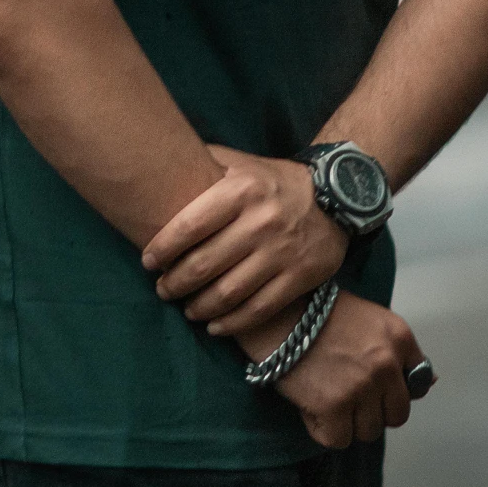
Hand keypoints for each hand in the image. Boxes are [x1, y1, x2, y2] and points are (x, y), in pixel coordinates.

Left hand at [141, 145, 347, 335]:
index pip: (189, 225)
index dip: (161, 249)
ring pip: (228, 293)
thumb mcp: (242, 162)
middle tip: (162, 289)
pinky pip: (258, 309)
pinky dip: (232, 323)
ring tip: (186, 308)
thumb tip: (157, 160)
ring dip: (199, 307)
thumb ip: (204, 162)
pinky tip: (215, 325)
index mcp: (242, 190)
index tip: (148, 261)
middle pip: (203, 264)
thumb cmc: (274, 182)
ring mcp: (282, 252)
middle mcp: (261, 221)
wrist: (339, 196)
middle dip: (174, 283)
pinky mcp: (300, 276)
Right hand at [275, 291, 430, 448]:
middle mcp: (387, 364)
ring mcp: (362, 387)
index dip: (393, 389)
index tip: (373, 386)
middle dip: (374, 411)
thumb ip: (398, 351)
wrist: (278, 313)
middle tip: (348, 397)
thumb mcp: (369, 320)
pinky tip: (312, 407)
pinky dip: (324, 430)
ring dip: (348, 422)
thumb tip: (432, 382)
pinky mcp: (335, 407)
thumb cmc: (319, 312)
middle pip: (396, 415)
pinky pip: (339, 439)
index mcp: (400, 337)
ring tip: (327, 398)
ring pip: (369, 431)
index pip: (417, 384)